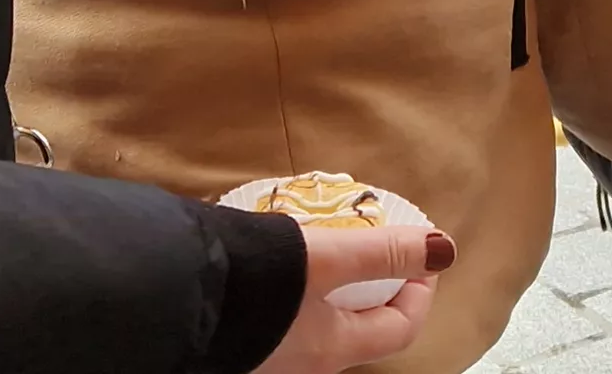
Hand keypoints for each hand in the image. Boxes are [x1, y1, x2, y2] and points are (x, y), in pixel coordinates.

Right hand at [250, 228, 449, 373]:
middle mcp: (304, 366)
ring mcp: (268, 360)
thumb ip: (384, 252)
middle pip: (360, 330)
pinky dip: (298, 295)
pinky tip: (281, 267)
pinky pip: (284, 322)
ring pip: (320, 326)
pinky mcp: (238, 344)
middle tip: (373, 249)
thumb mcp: (327, 258)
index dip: (420, 291)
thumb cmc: (255, 281)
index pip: (401, 329)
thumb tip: (445, 249)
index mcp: (333, 351)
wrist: (167, 293)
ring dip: (333, 292)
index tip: (418, 255)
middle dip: (374, 290)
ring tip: (328, 251)